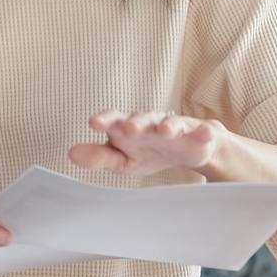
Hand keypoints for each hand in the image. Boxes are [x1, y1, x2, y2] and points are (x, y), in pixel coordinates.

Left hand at [68, 110, 224, 175]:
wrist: (185, 150)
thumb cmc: (146, 151)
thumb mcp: (121, 158)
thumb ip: (99, 156)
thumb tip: (70, 154)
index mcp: (128, 128)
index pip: (113, 120)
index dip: (104, 120)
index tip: (94, 123)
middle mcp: (150, 123)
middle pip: (141, 118)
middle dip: (135, 122)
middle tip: (128, 128)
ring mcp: (175, 127)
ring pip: (171, 123)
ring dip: (168, 125)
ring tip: (165, 130)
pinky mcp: (197, 135)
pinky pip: (201, 131)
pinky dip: (203, 131)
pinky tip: (205, 132)